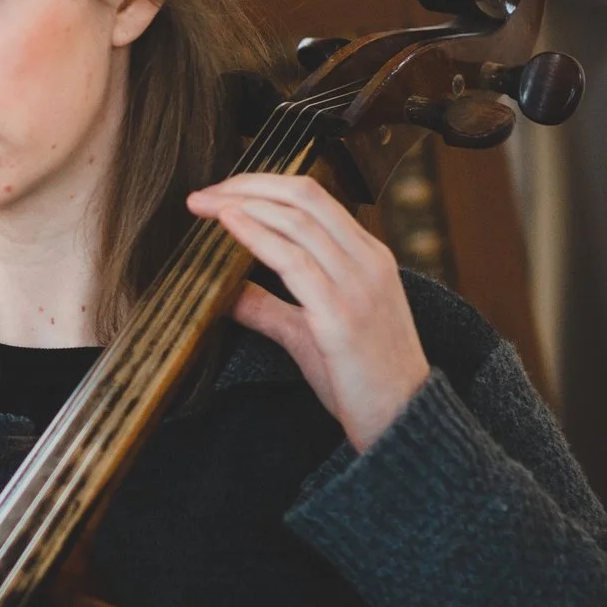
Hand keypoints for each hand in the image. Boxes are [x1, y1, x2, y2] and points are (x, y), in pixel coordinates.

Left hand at [187, 173, 429, 452]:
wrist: (403, 421)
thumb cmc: (363, 380)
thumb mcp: (309, 333)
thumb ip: (270, 308)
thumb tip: (227, 292)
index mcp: (368, 257)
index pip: (315, 199)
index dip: (264, 186)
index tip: (222, 192)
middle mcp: (367, 261)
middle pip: (305, 196)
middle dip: (248, 185)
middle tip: (203, 193)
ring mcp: (357, 285)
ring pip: (298, 220)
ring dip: (243, 204)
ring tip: (204, 204)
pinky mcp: (340, 315)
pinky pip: (294, 260)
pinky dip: (256, 234)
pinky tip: (229, 223)